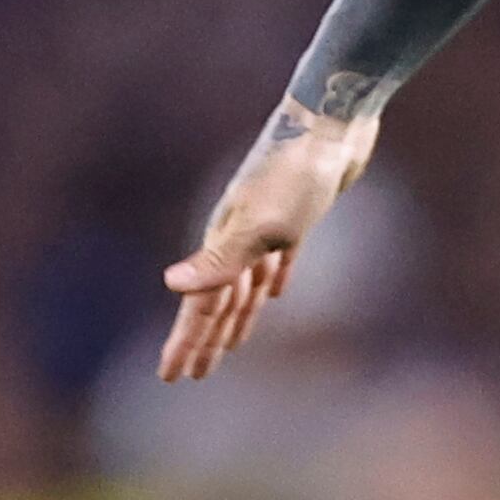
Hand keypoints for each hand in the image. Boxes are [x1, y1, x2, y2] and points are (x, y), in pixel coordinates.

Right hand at [156, 100, 379, 379]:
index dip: (184, 343)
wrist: (331, 122)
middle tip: (191, 375)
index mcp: (224, 244)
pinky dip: (273, 281)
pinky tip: (277, 292)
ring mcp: (267, 226)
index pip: (199, 307)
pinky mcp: (298, 216)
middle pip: (217, 301)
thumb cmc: (297, 175)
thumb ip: (219, 260)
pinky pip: (279, 260)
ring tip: (230, 346)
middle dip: (203, 339)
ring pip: (246, 283)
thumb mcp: (261, 226)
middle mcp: (238, 237)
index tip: (168, 377)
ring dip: (236, 316)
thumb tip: (170, 286)